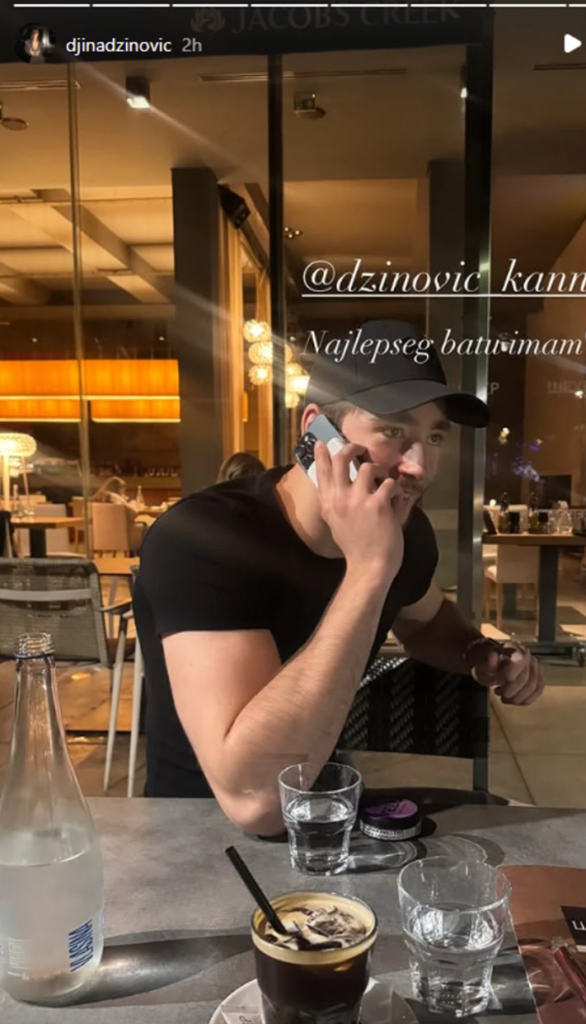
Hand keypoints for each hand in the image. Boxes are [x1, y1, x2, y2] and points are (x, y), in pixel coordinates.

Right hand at [314, 440, 404, 581]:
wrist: (369, 567)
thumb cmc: (356, 549)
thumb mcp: (337, 525)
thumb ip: (338, 505)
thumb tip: (343, 490)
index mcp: (328, 504)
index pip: (322, 473)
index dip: (321, 455)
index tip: (320, 442)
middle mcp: (340, 499)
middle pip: (341, 459)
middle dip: (352, 448)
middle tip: (361, 448)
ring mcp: (358, 501)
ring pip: (367, 467)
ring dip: (380, 471)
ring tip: (385, 480)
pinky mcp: (378, 505)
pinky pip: (389, 484)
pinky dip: (396, 489)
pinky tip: (398, 499)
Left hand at [469, 640, 543, 705]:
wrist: (494, 667)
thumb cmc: (488, 667)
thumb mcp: (482, 667)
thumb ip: (488, 664)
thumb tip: (492, 654)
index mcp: (514, 647)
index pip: (519, 661)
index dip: (509, 676)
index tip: (497, 684)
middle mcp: (528, 654)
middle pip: (525, 679)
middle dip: (510, 691)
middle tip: (498, 693)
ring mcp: (535, 666)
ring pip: (532, 687)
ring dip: (517, 698)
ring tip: (504, 698)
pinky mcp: (539, 677)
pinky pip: (538, 690)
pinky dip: (525, 700)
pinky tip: (514, 700)